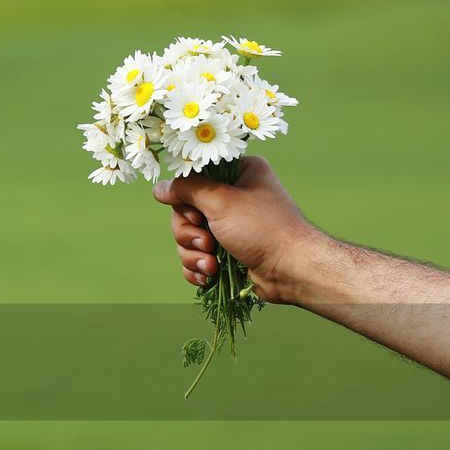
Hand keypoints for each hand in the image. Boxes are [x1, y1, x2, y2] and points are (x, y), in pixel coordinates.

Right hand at [152, 156, 317, 303]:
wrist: (291, 270)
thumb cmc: (262, 229)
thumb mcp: (221, 202)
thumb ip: (187, 190)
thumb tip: (159, 187)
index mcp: (238, 174)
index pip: (194, 179)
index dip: (186, 200)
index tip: (197, 213)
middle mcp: (234, 197)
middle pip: (185, 212)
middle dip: (191, 234)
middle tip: (208, 242)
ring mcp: (229, 227)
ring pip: (188, 238)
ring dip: (194, 255)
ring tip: (212, 265)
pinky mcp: (226, 252)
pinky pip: (196, 257)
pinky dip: (198, 268)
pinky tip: (209, 275)